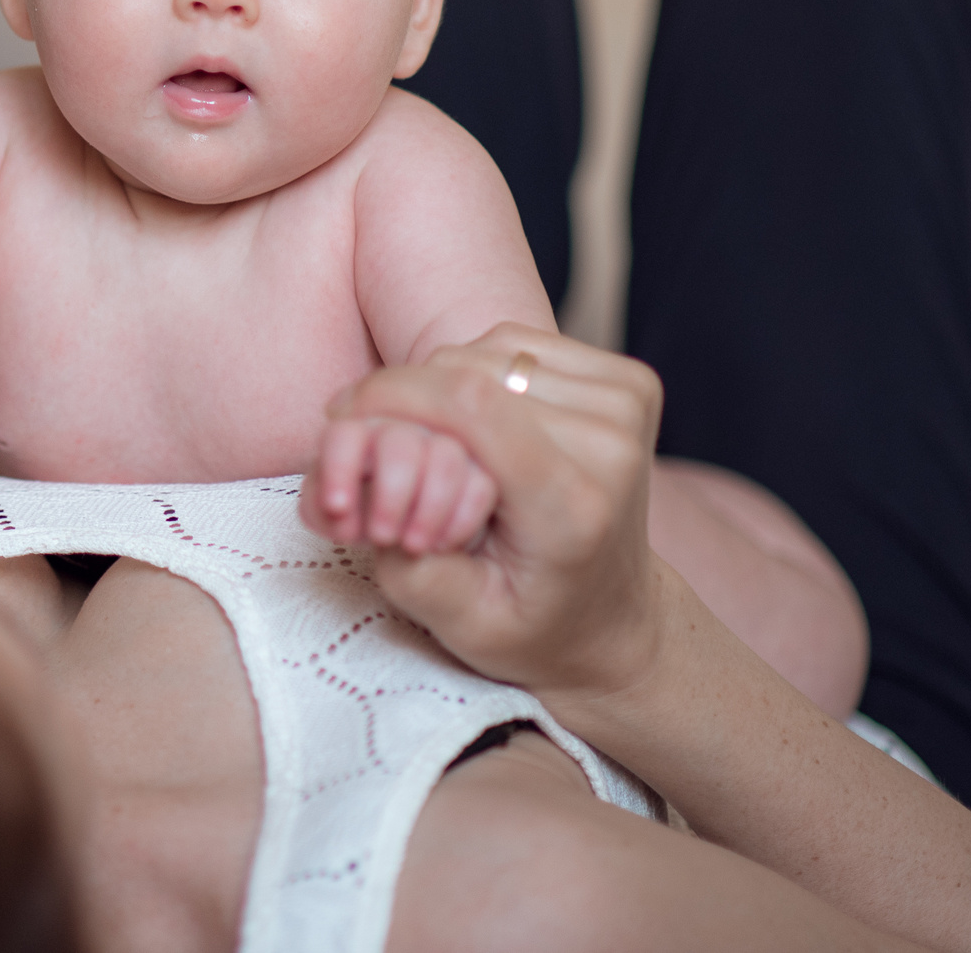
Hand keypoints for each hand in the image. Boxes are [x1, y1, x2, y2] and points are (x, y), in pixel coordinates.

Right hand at [299, 324, 666, 704]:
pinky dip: (480, 372)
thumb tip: (364, 486)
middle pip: (470, 370)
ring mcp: (628, 406)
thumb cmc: (530, 626)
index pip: (472, 405)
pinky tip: (478, 422)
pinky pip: (518, 345)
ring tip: (437, 441)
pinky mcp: (629, 383)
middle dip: (409, 397)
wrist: (613, 621)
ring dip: (444, 383)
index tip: (340, 411)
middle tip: (380, 444)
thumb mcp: (462, 626)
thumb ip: (408, 564)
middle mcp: (611, 444)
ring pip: (489, 350)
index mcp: (572, 506)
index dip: (392, 393)